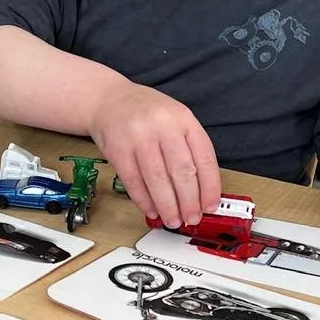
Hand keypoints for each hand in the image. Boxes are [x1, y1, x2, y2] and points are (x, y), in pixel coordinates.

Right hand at [86, 81, 220, 228]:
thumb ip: (189, 148)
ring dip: (167, 206)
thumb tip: (201, 190)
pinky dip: (144, 200)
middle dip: (189, 201)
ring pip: (158, 180)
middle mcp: (162, 126)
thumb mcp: (175, 119)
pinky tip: (151, 210)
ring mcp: (138, 137)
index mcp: (183, 119)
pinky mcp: (117, 150)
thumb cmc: (146, 113)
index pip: (203, 157)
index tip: (210, 206)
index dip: (209, 187)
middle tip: (192, 218)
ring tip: (173, 220)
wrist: (109, 99)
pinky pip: (134, 181)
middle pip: (182, 171)